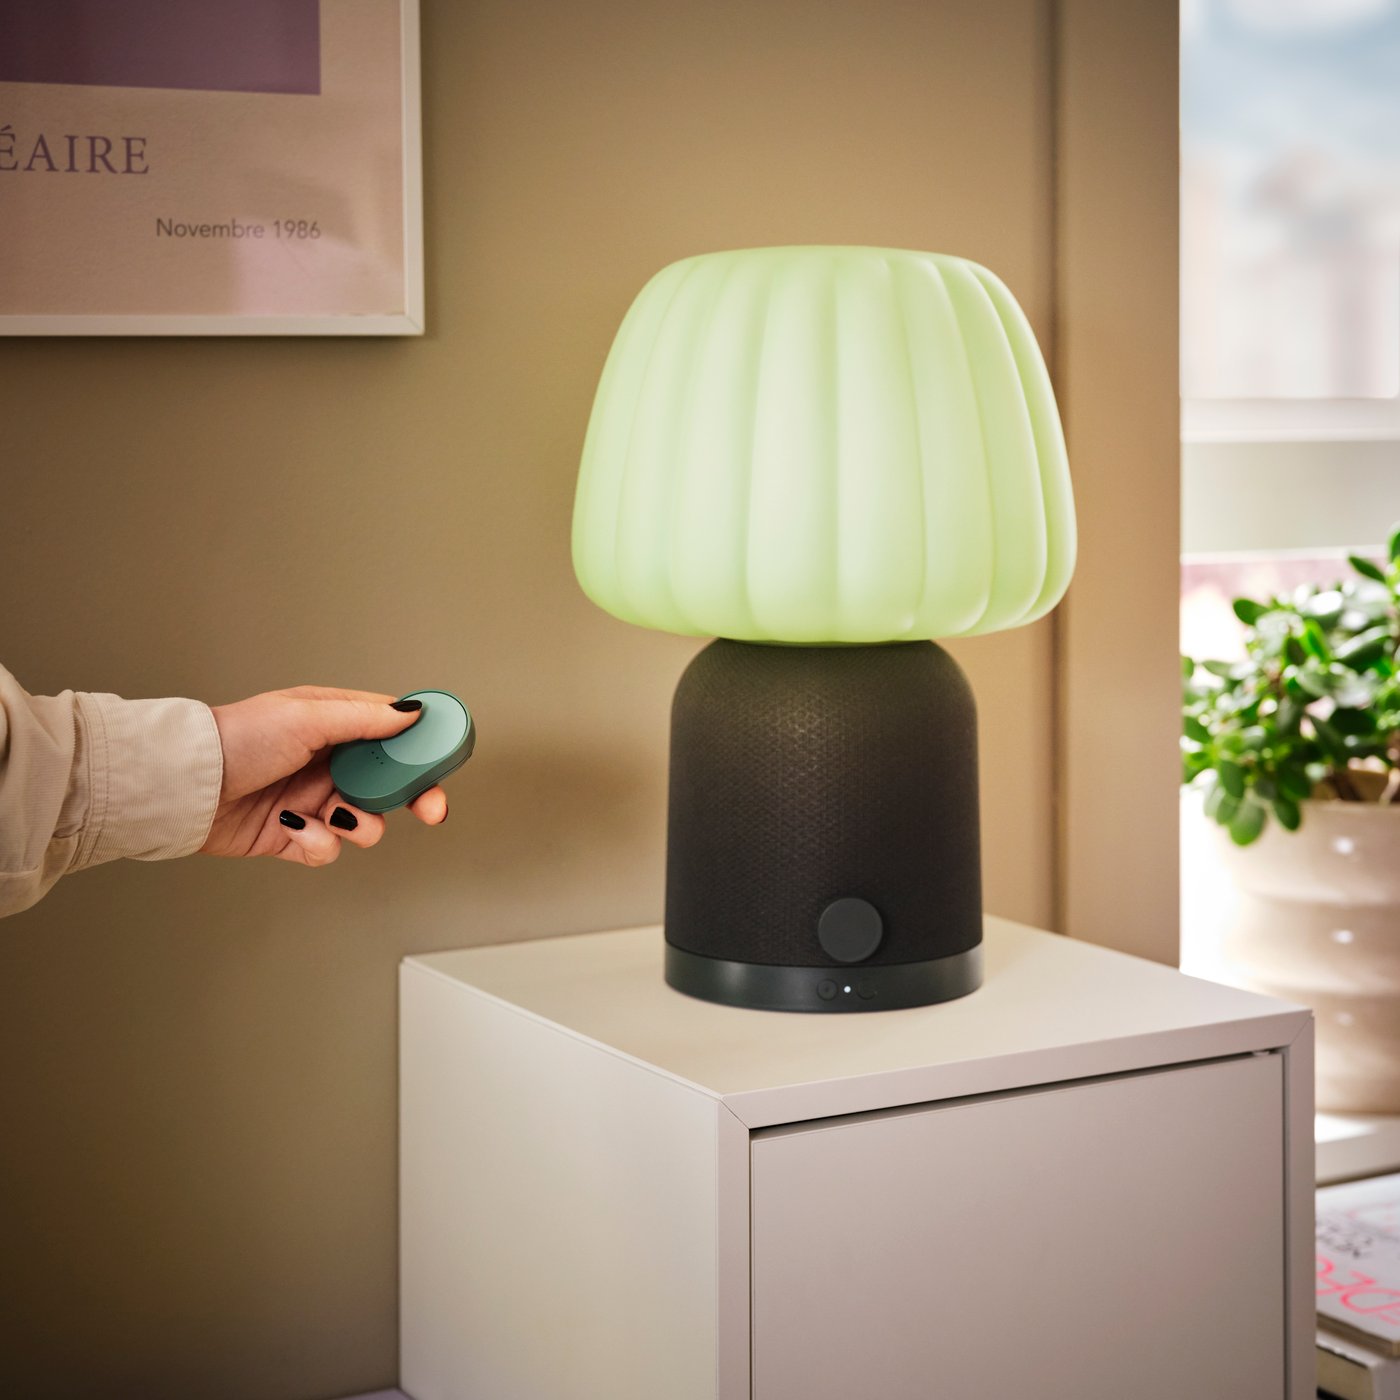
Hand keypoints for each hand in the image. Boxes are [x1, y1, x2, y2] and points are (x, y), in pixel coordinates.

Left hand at [199, 685, 446, 865]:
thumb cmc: (238, 740)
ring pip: (365, 820)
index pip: (392, 734)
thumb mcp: (308, 717)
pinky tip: (292, 828)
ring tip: (333, 816)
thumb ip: (365, 718)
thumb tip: (411, 712)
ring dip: (358, 824)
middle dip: (411, 798)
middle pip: (389, 784)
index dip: (420, 750)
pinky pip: (329, 848)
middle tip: (430, 809)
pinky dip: (317, 843)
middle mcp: (326, 762)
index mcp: (333, 724)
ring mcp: (312, 800)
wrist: (187, 787)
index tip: (443, 763)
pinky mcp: (295, 836)